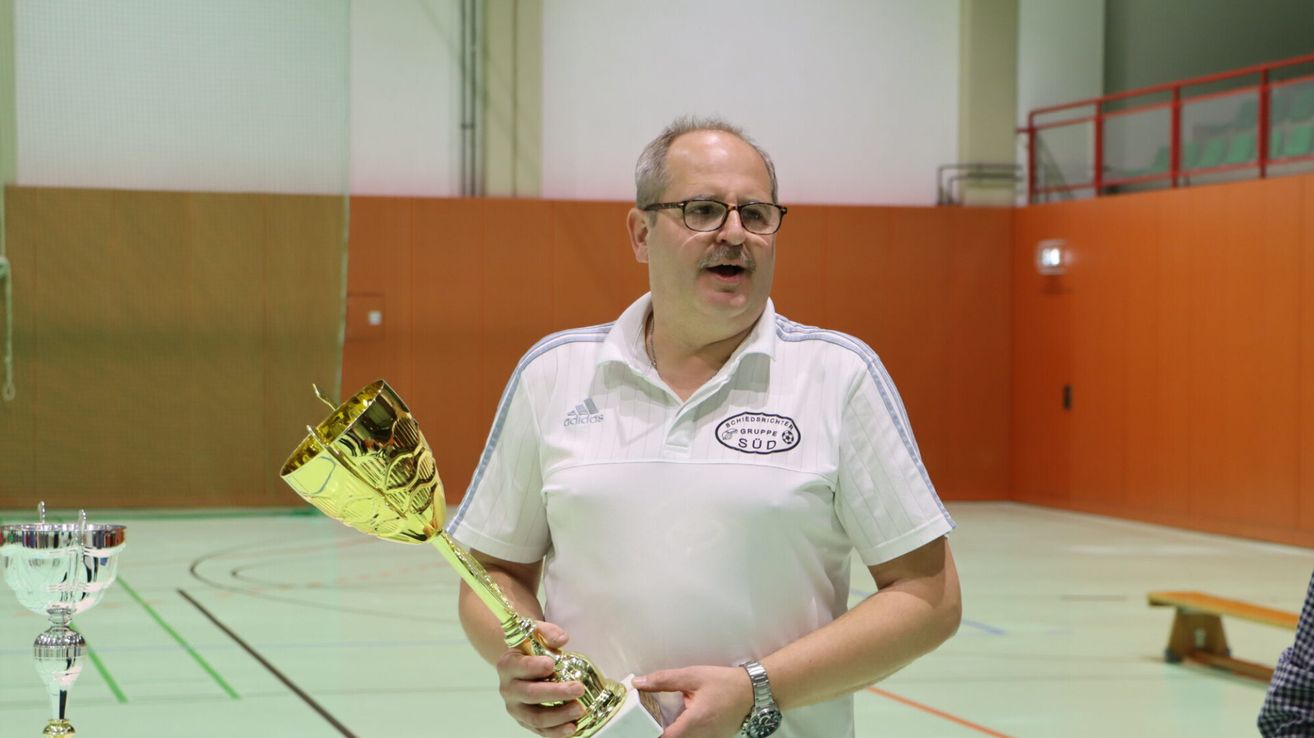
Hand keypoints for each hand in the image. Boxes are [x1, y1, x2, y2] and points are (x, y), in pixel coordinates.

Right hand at [495, 621, 585, 737]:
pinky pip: (540, 731)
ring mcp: (517, 709)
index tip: (552, 664)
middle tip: (577, 688)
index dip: (534, 667)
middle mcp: (508, 689)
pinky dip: (556, 732)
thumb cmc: (531, 650)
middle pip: (530, 695)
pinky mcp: (526, 722)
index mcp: (508, 665)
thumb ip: (548, 633)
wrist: (522, 666)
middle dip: (555, 693)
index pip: (518, 667)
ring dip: (558, 716)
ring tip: (579, 709)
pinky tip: (572, 728)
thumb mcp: (537, 634)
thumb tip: (562, 639)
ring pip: (535, 717)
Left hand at [633, 665, 753, 737]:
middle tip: (649, 720)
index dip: (651, 733)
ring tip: (664, 719)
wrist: (753, 691)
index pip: (666, 737)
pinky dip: (685, 732)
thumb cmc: (725, 683)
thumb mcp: (692, 676)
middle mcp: (703, 736)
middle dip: (660, 732)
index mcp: (695, 721)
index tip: (641, 724)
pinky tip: (682, 721)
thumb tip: (639, 683)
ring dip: (674, 732)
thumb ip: (664, 681)